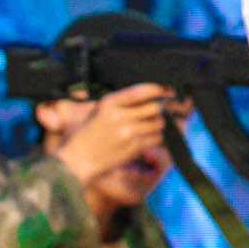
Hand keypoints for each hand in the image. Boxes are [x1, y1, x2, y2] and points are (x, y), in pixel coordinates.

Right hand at [52, 83, 172, 193]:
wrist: (81, 158)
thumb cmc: (90, 132)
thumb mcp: (100, 109)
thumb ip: (122, 100)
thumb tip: (151, 94)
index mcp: (110, 102)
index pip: (142, 91)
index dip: (159, 89)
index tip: (167, 90)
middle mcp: (120, 116)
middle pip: (156, 107)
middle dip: (160, 107)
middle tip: (159, 108)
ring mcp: (128, 133)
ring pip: (159, 124)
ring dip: (159, 123)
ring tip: (150, 124)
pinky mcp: (134, 148)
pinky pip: (157, 139)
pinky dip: (156, 137)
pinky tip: (148, 136)